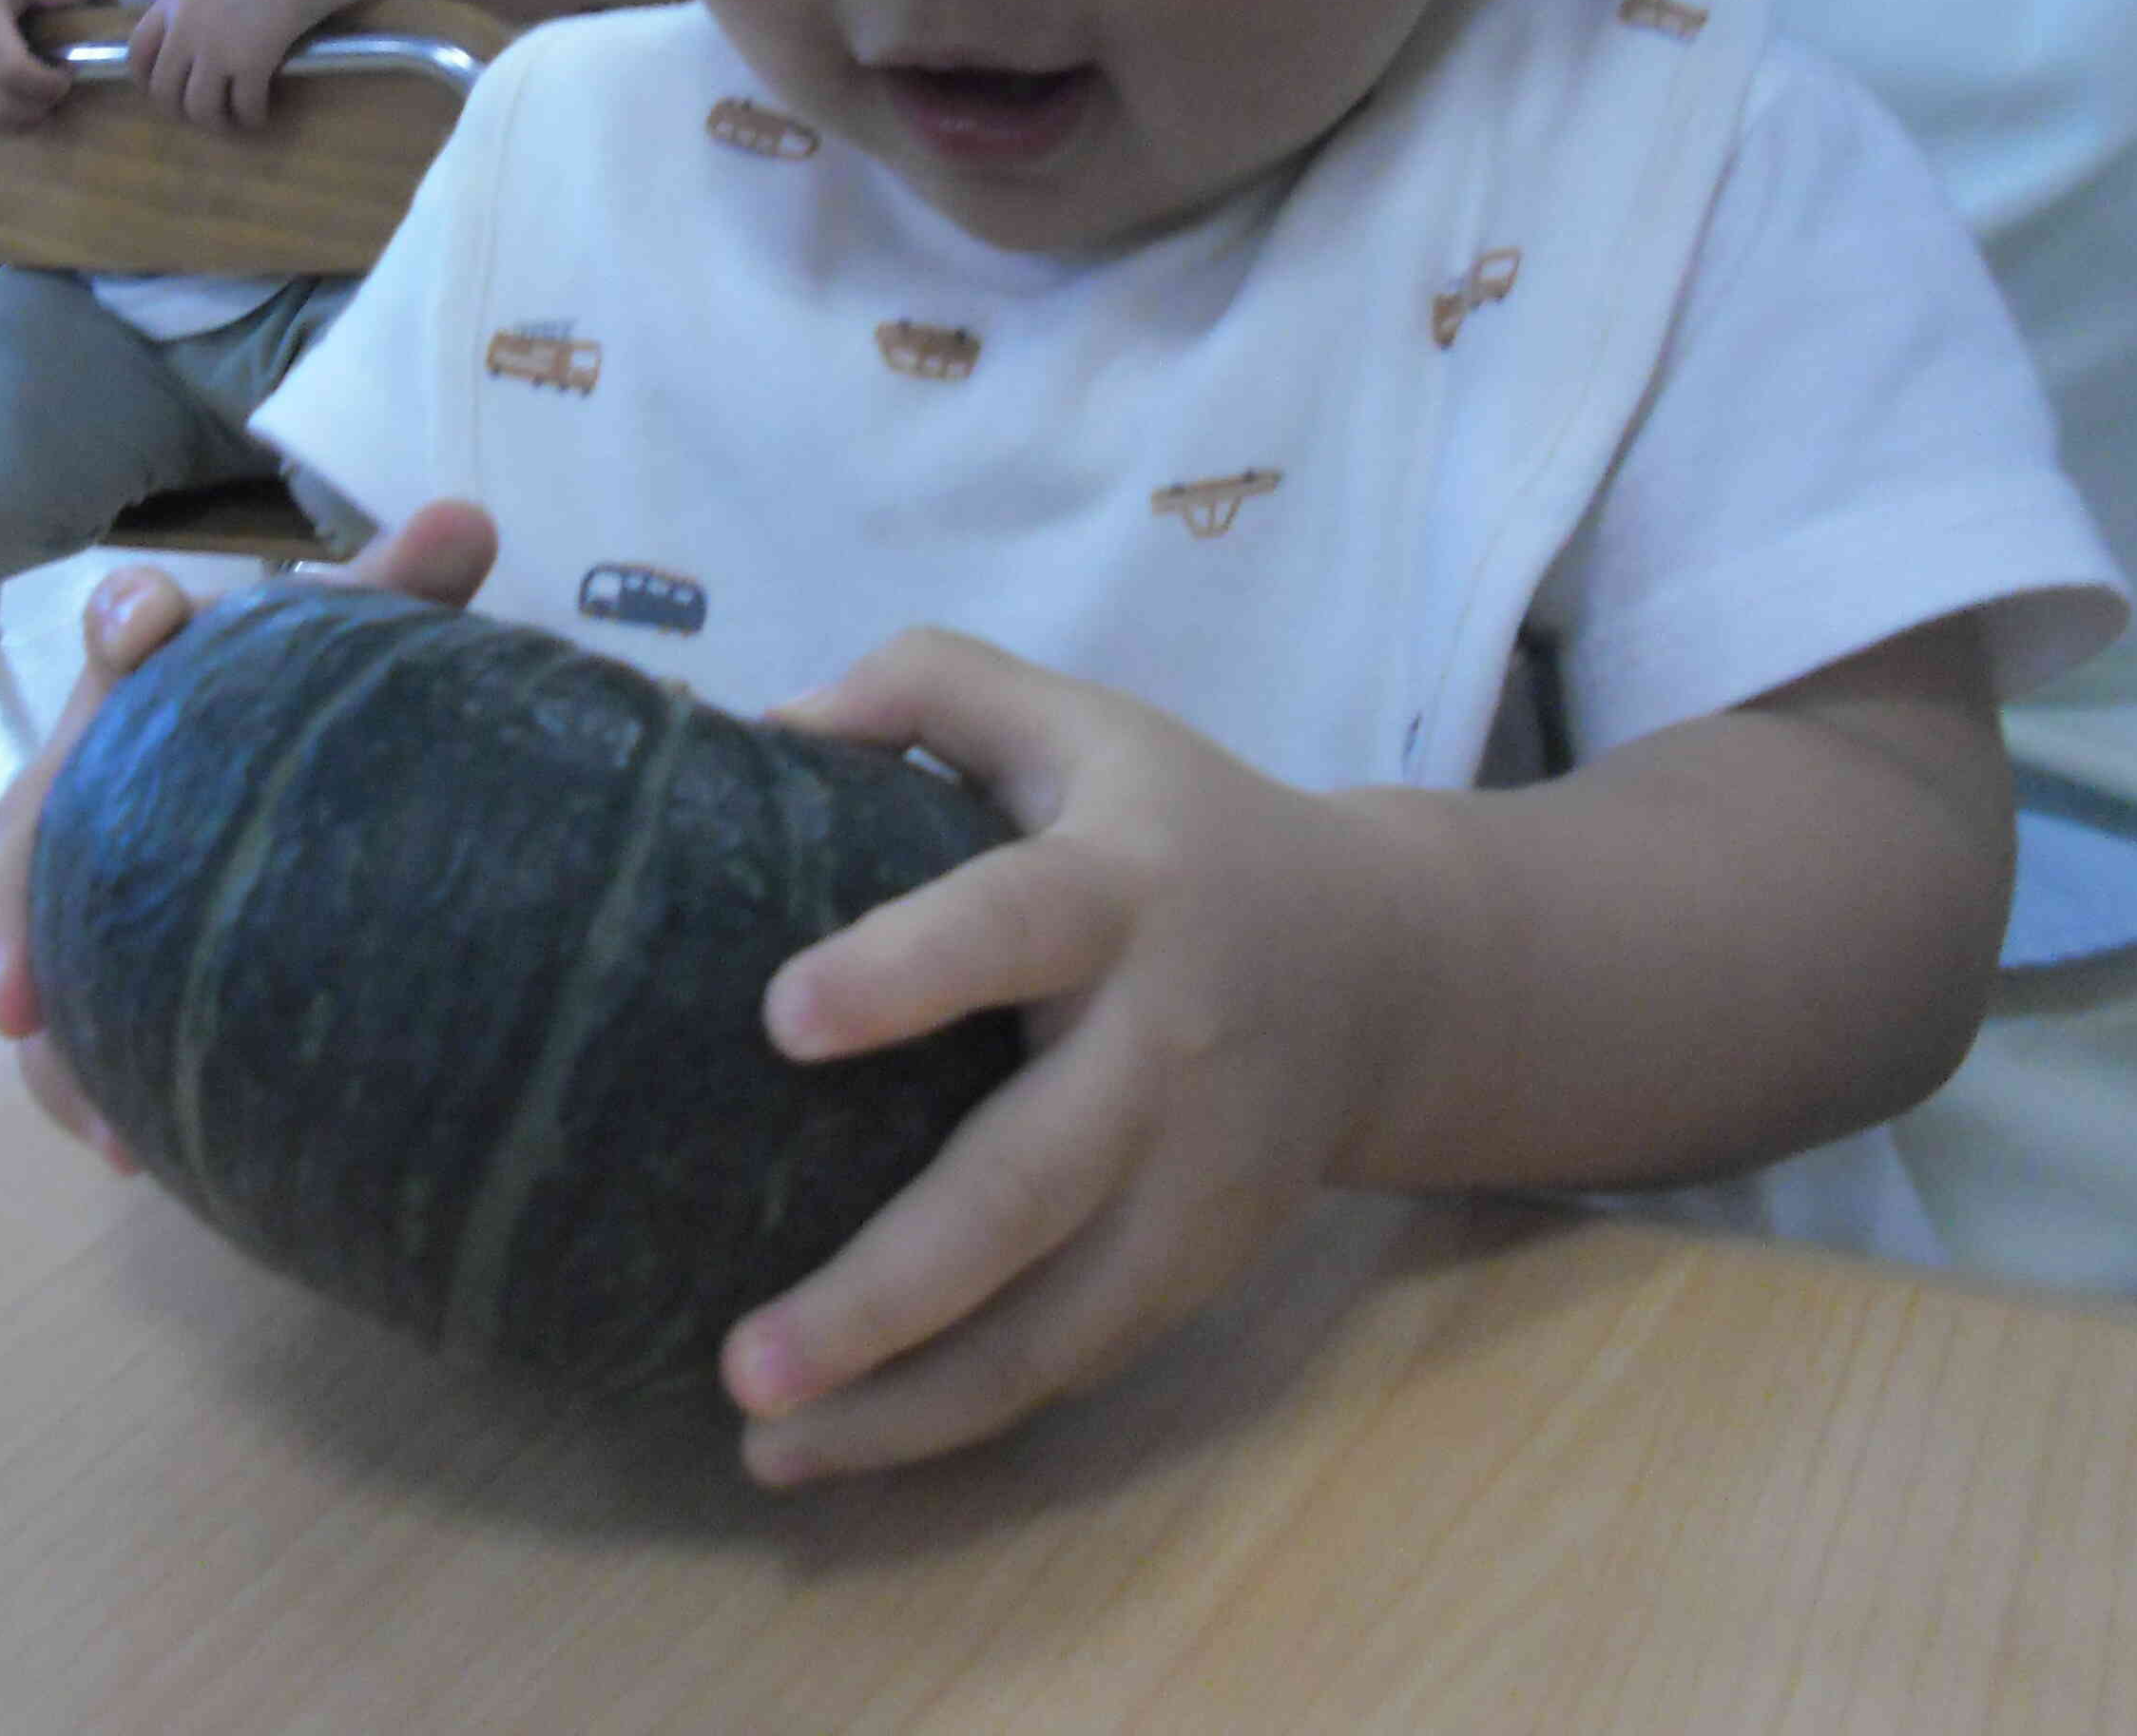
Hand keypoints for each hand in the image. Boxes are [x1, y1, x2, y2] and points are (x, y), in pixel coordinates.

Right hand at [0, 501, 501, 1165]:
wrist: (284, 774)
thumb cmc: (302, 698)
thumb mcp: (349, 648)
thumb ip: (400, 593)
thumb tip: (465, 517)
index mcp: (153, 668)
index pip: (125, 624)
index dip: (128, 623)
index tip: (140, 630)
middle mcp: (96, 765)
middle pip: (31, 822)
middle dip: (11, 908)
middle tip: (16, 993)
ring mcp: (79, 866)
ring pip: (29, 938)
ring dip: (49, 1031)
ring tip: (92, 1116)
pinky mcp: (94, 950)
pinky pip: (66, 1016)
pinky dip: (83, 1079)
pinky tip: (128, 1151)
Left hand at [127, 0, 338, 130]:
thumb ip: (192, 5)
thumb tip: (194, 31)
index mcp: (170, 4)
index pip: (137, 54)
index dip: (145, 80)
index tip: (162, 90)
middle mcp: (184, 32)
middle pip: (164, 91)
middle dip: (180, 110)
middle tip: (202, 112)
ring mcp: (216, 51)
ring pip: (200, 108)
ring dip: (215, 122)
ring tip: (231, 121)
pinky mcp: (250, 65)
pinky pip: (243, 107)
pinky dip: (250, 118)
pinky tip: (260, 115)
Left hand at [719, 629, 1431, 1486]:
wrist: (1389, 968)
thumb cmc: (1174, 830)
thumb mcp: (1074, 722)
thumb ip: (928, 686)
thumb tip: (769, 726)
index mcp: (1123, 891)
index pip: (1013, 924)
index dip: (905, 969)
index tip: (781, 1014)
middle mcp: (1166, 1049)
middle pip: (1029, 1185)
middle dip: (887, 1287)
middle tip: (747, 1357)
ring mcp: (1195, 1181)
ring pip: (1057, 1324)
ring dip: (910, 1402)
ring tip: (766, 1442)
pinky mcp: (1199, 1269)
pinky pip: (1076, 1363)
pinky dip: (960, 1421)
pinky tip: (839, 1451)